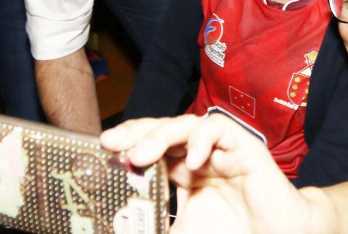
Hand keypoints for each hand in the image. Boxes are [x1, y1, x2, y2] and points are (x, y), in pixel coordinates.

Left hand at [100, 115, 318, 233]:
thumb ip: (155, 229)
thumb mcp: (183, 233)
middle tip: (110, 142)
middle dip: (136, 132)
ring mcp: (221, 149)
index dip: (128, 146)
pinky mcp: (244, 146)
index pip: (151, 148)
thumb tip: (118, 233)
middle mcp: (200, 155)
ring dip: (160, 135)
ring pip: (186, 124)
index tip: (103, 155)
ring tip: (140, 154)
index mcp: (184, 172)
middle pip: (163, 130)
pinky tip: (193, 161)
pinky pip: (219, 128)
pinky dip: (202, 139)